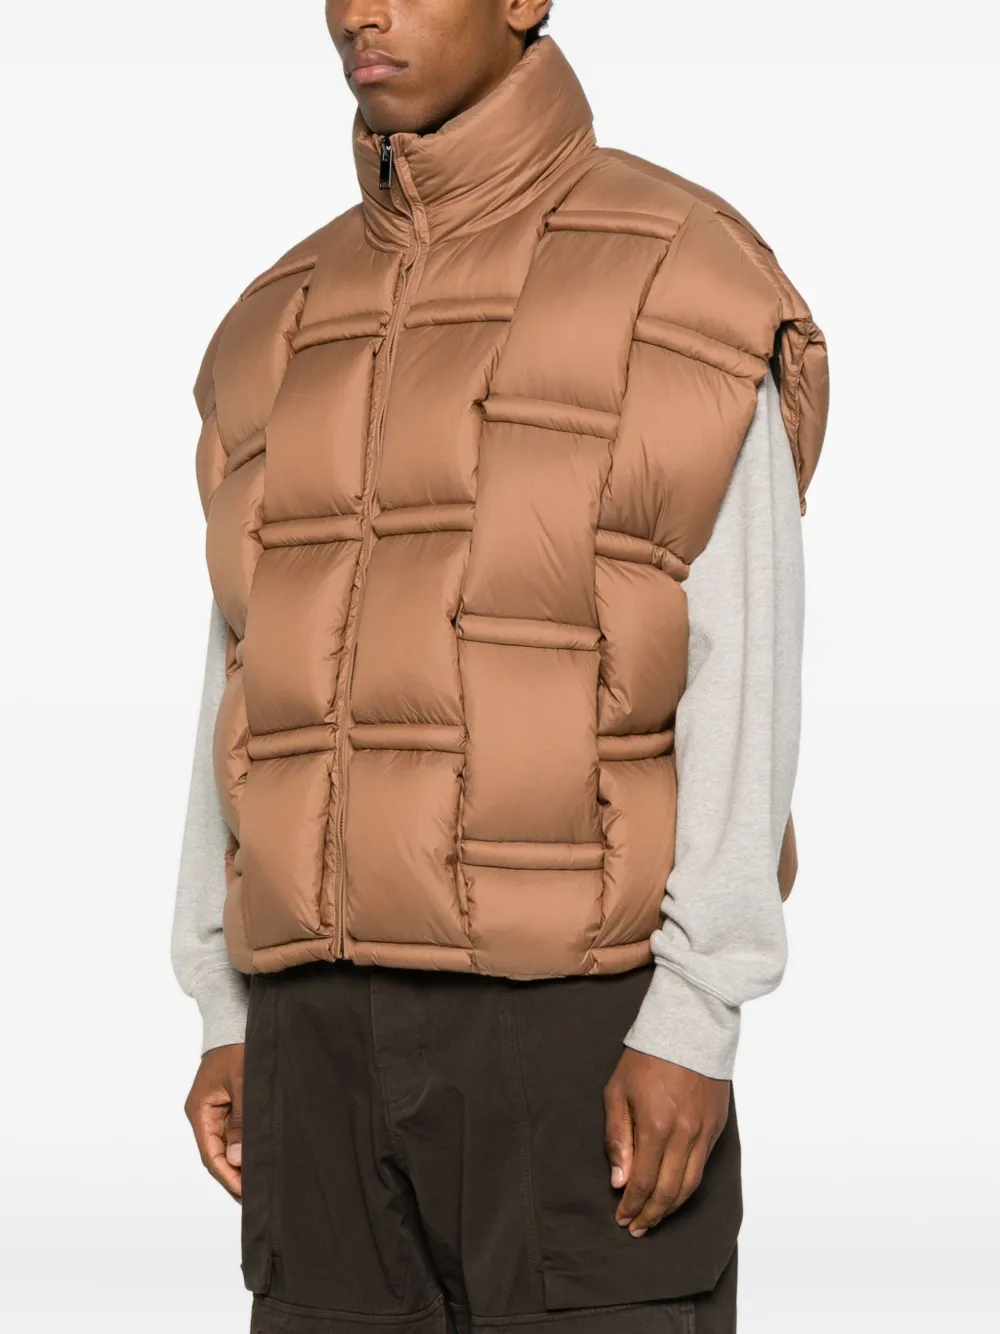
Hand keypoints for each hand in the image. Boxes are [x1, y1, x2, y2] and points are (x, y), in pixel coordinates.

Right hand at [184, 1043, 244, 1200]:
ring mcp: (214, 1110)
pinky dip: (242, 1146)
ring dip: (239, 1163)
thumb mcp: (243, 1083)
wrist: (236, 1020)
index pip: (211, 1154)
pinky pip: (233, 1132)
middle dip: (234, 1175)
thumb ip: (241, 1121)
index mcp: (200, 1111)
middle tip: (254, 1195)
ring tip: (258, 1182)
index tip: (245, 1194)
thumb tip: (237, 1159)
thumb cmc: (238, 1047)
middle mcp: (203, 1114)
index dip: (228, 1176)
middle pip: (217, 1154)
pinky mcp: (227, 1104)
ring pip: (225, 1145)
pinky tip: (256, 1158)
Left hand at [603, 1047, 729, 1235]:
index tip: (622, 1219)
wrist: (689, 1027)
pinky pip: (703, 1168)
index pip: (642, 1182)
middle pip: (668, 1192)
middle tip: (637, 1227)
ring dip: (671, 1208)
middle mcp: (683, 1135)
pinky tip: (675, 1193)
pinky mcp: (717, 1128)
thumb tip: (618, 1181)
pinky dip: (688, 1187)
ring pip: (690, 1186)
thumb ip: (617, 1138)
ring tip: (655, 1218)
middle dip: (650, 1215)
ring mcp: (704, 1133)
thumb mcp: (617, 1092)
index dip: (631, 1206)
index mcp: (655, 1126)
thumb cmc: (647, 1057)